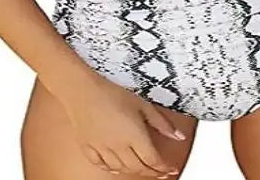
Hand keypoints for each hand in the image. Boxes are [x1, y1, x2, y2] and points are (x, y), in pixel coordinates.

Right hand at [39, 67, 183, 177]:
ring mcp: (102, 149)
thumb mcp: (142, 103)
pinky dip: (112, 169)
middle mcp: (119, 147)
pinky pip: (102, 165)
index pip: (153, 160)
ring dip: (134, 171)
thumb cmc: (110, 91)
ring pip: (121, 169)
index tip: (170, 169)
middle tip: (160, 171)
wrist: (81, 88)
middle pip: (139, 168)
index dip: (164, 168)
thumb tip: (178, 135)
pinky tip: (116, 167)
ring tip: (142, 168)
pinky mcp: (88, 147)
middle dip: (152, 172)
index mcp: (134, 136)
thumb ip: (161, 122)